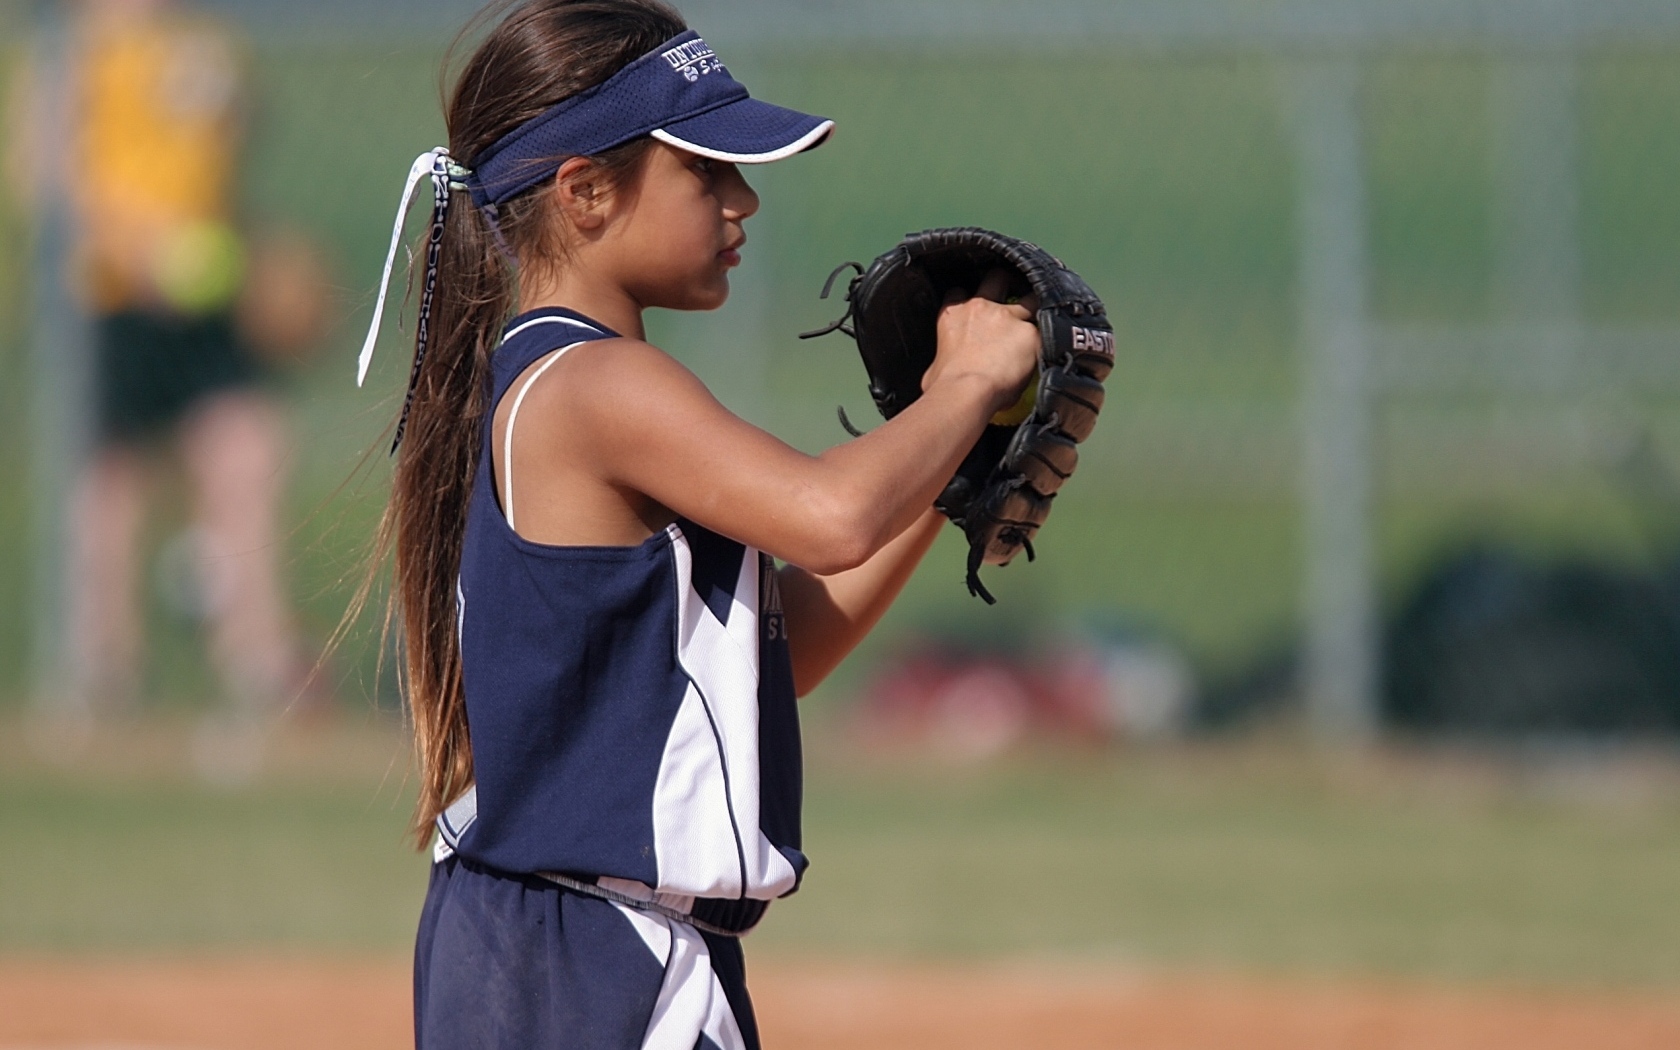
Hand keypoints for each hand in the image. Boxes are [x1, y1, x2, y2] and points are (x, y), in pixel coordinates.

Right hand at [923, 268, 1039, 413]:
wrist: (965, 391)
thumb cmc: (943, 385)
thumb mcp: (933, 367)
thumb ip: (943, 360)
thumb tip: (942, 372)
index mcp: (953, 314)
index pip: (959, 292)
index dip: (968, 296)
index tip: (976, 305)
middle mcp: (980, 307)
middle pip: (996, 278)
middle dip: (1006, 282)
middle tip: (1015, 293)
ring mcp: (1007, 317)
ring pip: (1030, 298)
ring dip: (1035, 305)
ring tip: (1043, 316)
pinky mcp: (1030, 333)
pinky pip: (1046, 330)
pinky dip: (1050, 337)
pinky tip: (1054, 345)